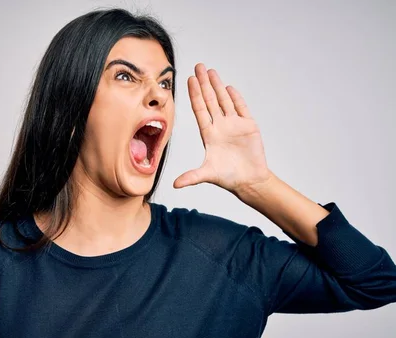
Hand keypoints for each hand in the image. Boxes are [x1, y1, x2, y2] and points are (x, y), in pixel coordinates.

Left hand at [173, 63, 272, 195]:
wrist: (249, 180)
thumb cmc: (228, 177)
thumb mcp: (207, 175)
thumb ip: (191, 177)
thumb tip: (175, 185)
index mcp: (208, 134)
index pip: (199, 110)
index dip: (194, 95)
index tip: (189, 80)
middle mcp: (219, 126)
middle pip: (210, 100)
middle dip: (204, 83)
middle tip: (198, 66)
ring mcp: (234, 125)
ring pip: (224, 101)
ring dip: (217, 86)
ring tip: (211, 71)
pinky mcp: (248, 126)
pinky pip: (240, 108)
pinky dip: (235, 98)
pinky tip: (228, 87)